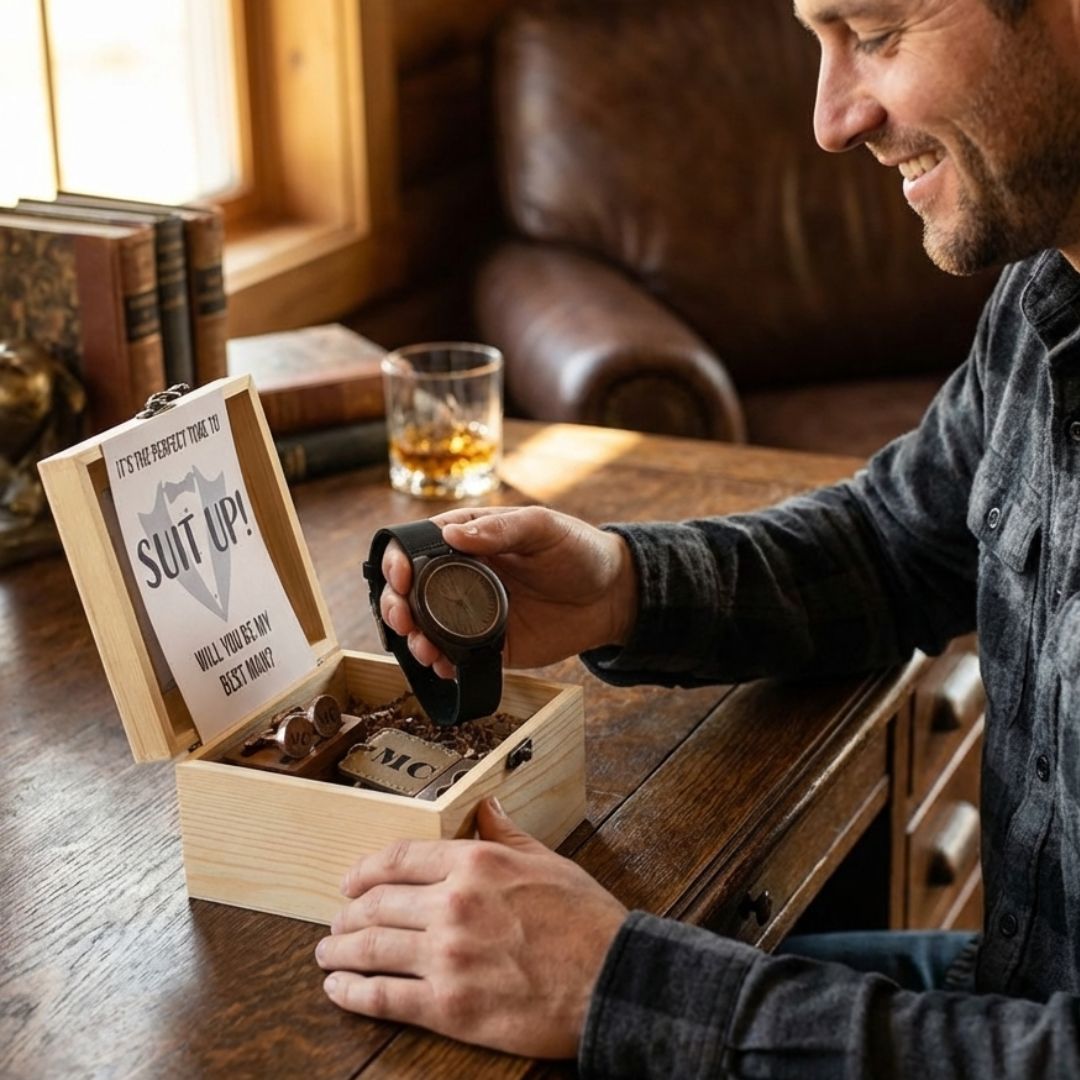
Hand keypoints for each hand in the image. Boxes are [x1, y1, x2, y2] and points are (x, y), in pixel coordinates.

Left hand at [316, 798, 627, 1057]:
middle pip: (376, 904)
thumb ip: (506, 834)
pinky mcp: (448, 1006)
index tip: (350, 880)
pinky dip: (353, 993)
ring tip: (327, 953)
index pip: (399, 858)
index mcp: (475, 865)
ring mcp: (447, 956)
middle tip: (337, 921)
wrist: (612, 981)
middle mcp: (453, 905)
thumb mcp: (547, 861)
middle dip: (347, 913)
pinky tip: (339, 989)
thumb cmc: (586, 922)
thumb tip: (485, 806)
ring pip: (371, 948)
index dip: (364, 869)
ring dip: (339, 950)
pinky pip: (384, 997)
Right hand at [379, 506, 637, 677]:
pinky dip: (442, 663)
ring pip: (426, 627)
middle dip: (396, 605)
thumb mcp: (543, 528)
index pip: (417, 546)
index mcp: (470, 540)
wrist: (612, 596)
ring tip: (424, 647)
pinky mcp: (490, 645)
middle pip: (411, 591)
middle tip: (401, 618)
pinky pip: (456, 656)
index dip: (399, 560)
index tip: (401, 576)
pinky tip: (443, 665)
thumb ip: (500, 529)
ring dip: (414, 638)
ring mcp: (473, 613)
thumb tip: (451, 534)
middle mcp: (463, 576)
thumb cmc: (578, 551)